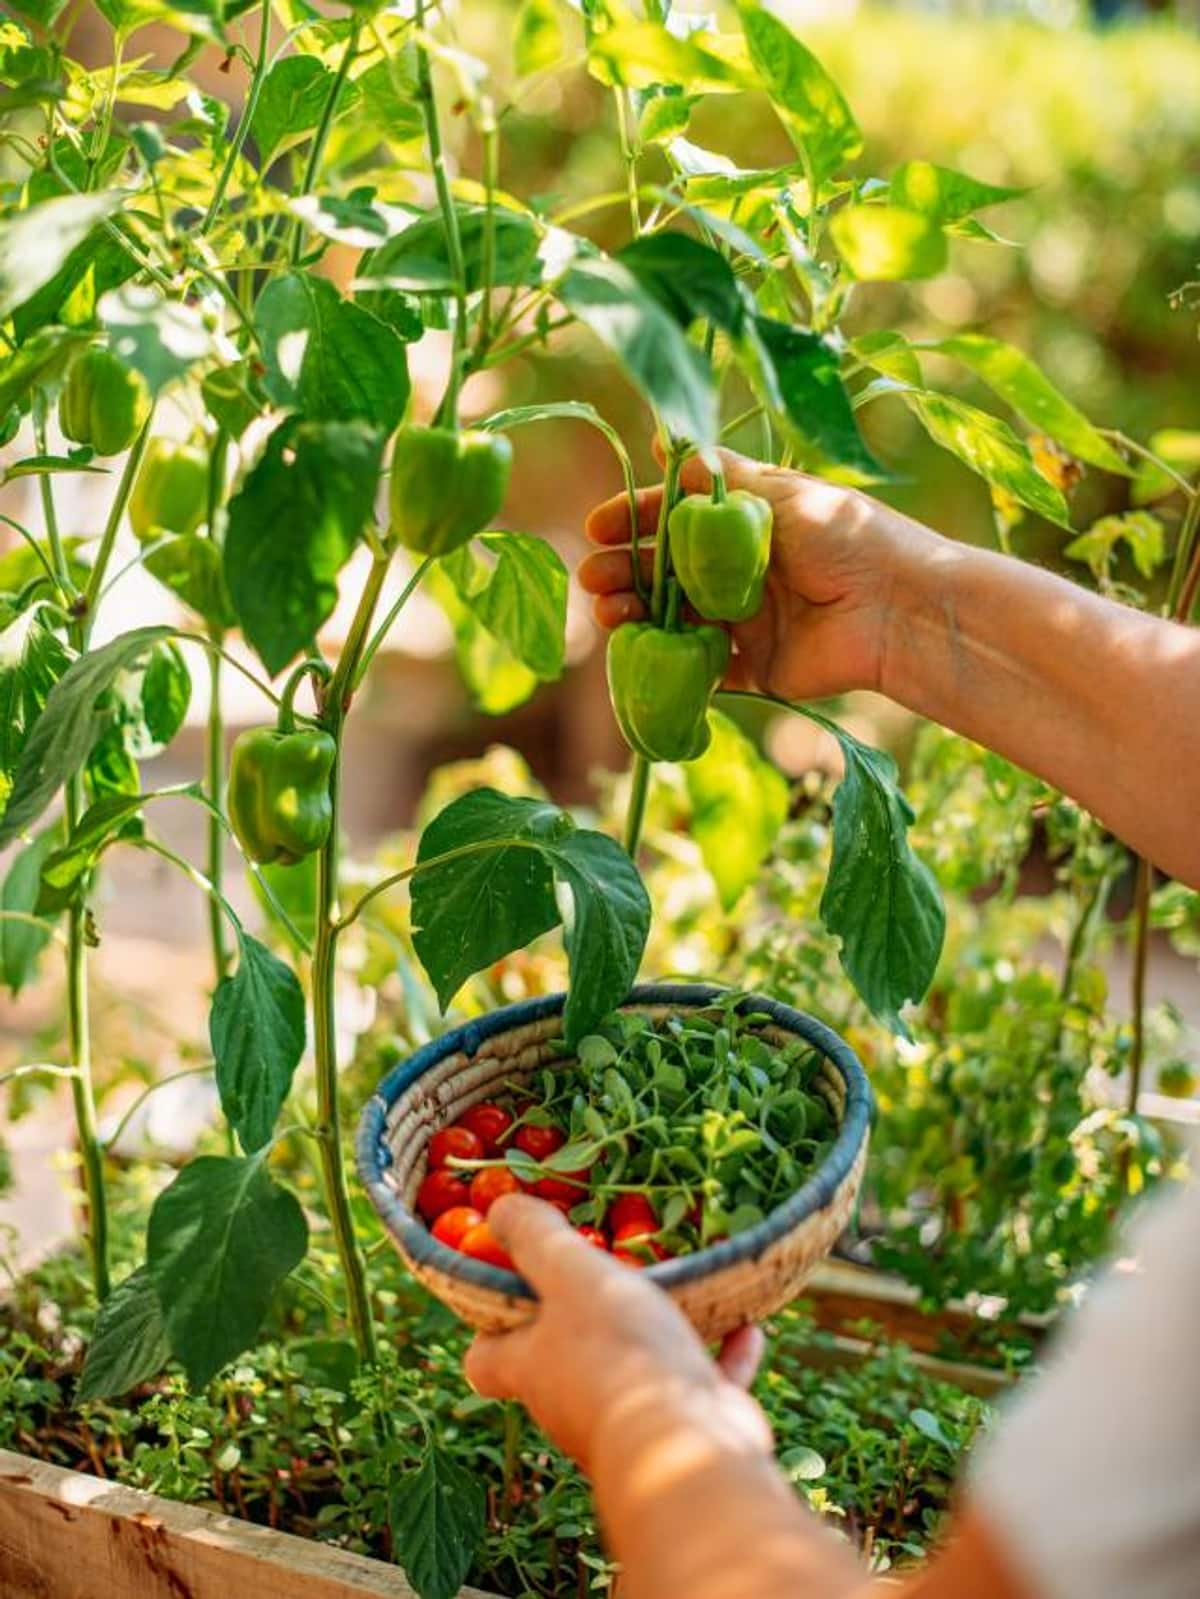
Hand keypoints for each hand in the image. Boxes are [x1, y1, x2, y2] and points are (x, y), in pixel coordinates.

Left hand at [464, 1195, 770, 1472]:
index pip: (484, 1358)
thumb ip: (536, 1239)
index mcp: (534, 1367)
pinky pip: (700, 1385)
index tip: (513, 1281)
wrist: (687, 1442)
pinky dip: (721, 1355)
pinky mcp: (684, 1429)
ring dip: (662, 1330)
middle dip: (587, 1316)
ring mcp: (630, 1419)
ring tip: (686, 1287)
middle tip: (613, 1268)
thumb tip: (499, 1211)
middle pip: (566, 1357)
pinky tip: (746, 1323)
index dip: (491, 1324)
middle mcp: (572, 1402)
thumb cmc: (618, 1351)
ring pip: (639, 1369)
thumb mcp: (571, 1274)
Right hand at [580, 446, 935, 702]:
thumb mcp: (776, 493)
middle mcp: (741, 572)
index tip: (597, 527)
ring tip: (610, 614)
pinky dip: (670, 664)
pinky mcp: (756, 668)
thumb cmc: (846, 537)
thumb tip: (657, 439)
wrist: (896, 608)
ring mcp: (746, 622)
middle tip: (594, 578)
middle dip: (625, 572)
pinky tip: (642, 653)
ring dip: (637, 615)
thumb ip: (716, 477)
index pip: (675, 519)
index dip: (634, 521)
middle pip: (666, 572)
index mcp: (747, 524)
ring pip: (674, 620)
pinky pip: (702, 670)